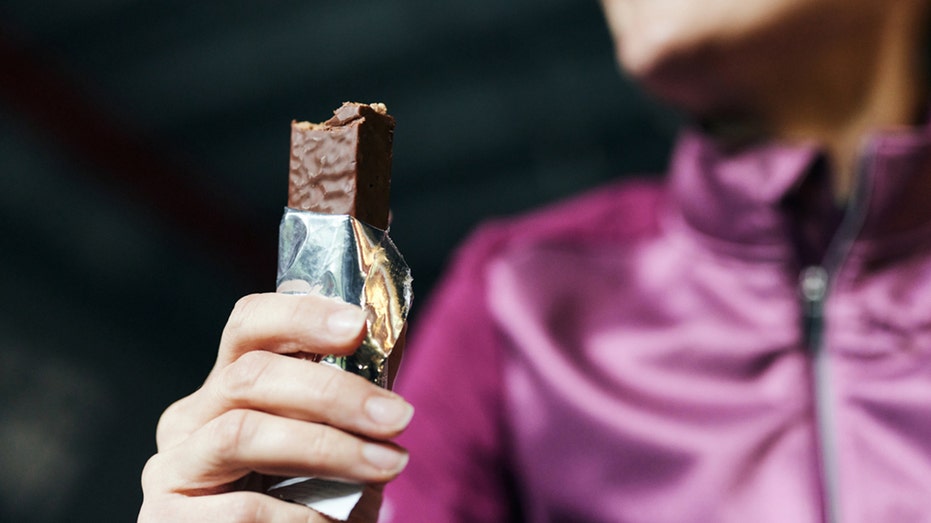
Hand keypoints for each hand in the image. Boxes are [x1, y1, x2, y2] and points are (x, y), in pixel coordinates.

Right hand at [139, 292, 412, 521]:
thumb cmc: (312, 502)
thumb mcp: (336, 441)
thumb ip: (353, 394)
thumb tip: (390, 333)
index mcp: (227, 387)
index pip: (248, 324)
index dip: (300, 315)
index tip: (357, 325)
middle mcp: (190, 420)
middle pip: (251, 375)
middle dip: (334, 392)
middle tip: (397, 417)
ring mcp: (172, 469)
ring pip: (242, 434)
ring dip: (326, 447)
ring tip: (385, 466)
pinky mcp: (167, 521)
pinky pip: (242, 510)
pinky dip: (300, 516)